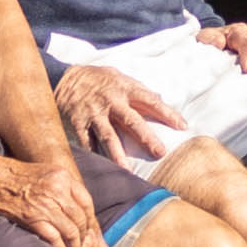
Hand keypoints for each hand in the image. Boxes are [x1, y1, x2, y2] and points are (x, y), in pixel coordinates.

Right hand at [0, 148, 107, 246]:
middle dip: (83, 234)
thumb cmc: (13, 174)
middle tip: (82, 244)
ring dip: (74, 244)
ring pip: (71, 230)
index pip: (86, 201)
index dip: (89, 218)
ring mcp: (46, 204)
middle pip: (81, 218)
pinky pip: (54, 237)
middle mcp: (58, 189)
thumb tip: (73, 204)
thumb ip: (61, 185)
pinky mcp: (33, 218)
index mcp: (63, 177)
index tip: (88, 228)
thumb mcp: (44, 171)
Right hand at [55, 63, 184, 164]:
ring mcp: (94, 113)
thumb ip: (138, 90)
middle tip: (160, 152)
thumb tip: (160, 99)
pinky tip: (101, 168)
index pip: (150, 101)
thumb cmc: (97, 78)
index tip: (182, 126)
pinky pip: (87, 142)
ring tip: (128, 171)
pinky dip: (94, 155)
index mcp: (124, 88)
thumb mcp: (119, 77)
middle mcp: (111, 101)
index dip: (167, 113)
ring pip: (109, 136)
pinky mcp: (77, 123)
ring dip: (118, 155)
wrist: (63, 76)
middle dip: (147, 137)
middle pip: (132, 121)